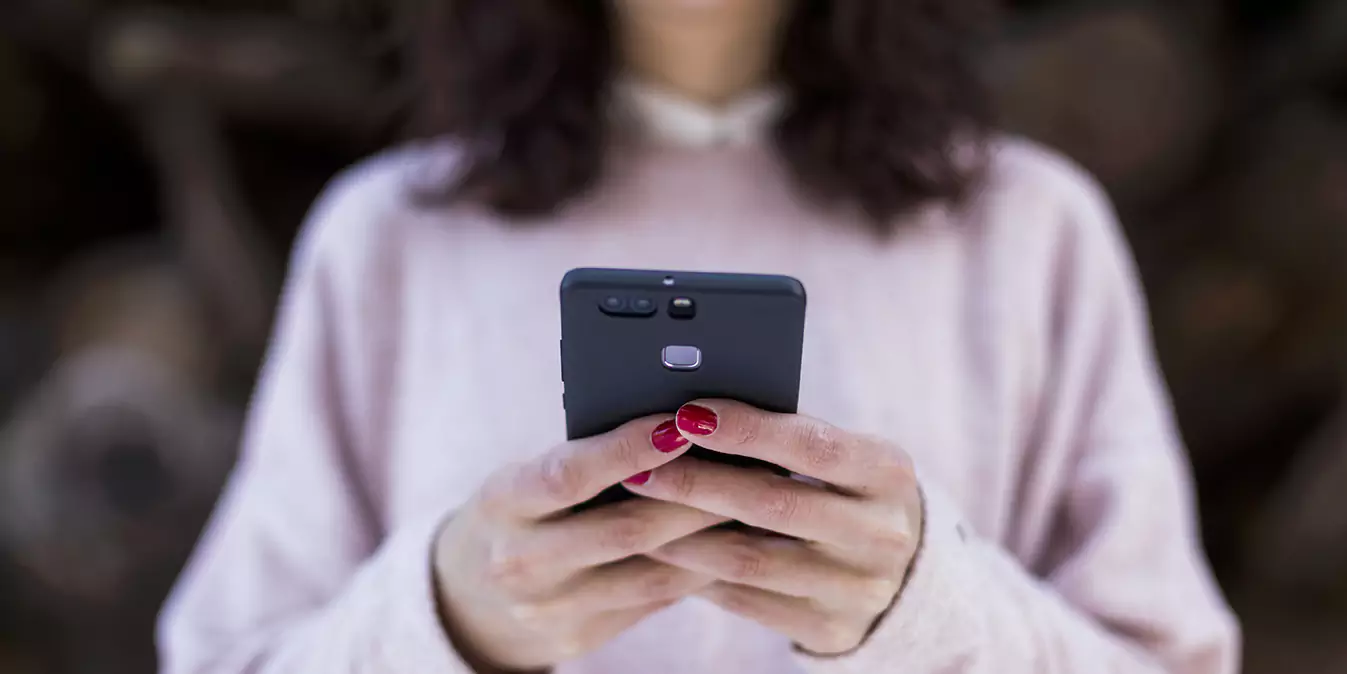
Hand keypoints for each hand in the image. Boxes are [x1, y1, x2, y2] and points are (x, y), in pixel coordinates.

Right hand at [433, 416, 727, 671]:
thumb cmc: (521, 511)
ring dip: (710, 536)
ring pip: (652, 571)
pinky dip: (699, 569)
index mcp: (503, 502)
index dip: (628, 449)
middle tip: (748, 464)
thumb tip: (675, 422)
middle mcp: (521, 560)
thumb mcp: (526, 477)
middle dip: (693, 495)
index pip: (569, 473)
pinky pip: (655, 599)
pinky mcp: (580, 634)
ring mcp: (551, 607)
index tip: (681, 423)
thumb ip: (584, 456)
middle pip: (624, 529)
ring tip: (755, 502)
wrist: (471, 597)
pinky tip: (732, 541)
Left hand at [623, 400, 922, 655]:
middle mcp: (881, 532)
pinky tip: (663, 552)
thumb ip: (788, 438)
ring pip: (749, 559)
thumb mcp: (846, 461)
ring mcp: (857, 588)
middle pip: (773, 504)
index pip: (812, 445)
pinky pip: (746, 600)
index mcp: (887, 473)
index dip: (746, 430)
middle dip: (698, 483)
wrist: (903, 577)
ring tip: (636, 513)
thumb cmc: (848, 494)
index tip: (687, 414)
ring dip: (682, 534)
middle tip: (641, 468)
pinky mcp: (829, 629)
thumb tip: (693, 416)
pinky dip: (698, 574)